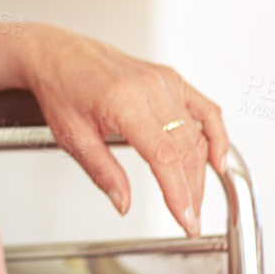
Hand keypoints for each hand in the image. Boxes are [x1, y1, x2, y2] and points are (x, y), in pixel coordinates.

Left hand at [19, 25, 228, 233]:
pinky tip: (217, 160)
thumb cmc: (60, 88)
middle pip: (185, 150)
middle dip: (192, 191)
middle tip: (190, 220)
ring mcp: (164, 81)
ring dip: (201, 172)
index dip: (179, 193)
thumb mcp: (72, 137)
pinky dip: (217, 135)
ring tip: (195, 200)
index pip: (164, 157)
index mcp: (124, 103)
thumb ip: (102, 172)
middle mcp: (150, 89)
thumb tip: (123, 203)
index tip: (185, 220)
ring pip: (196, 134)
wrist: (57, 53)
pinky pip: (205, 109)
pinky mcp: (170, 78)